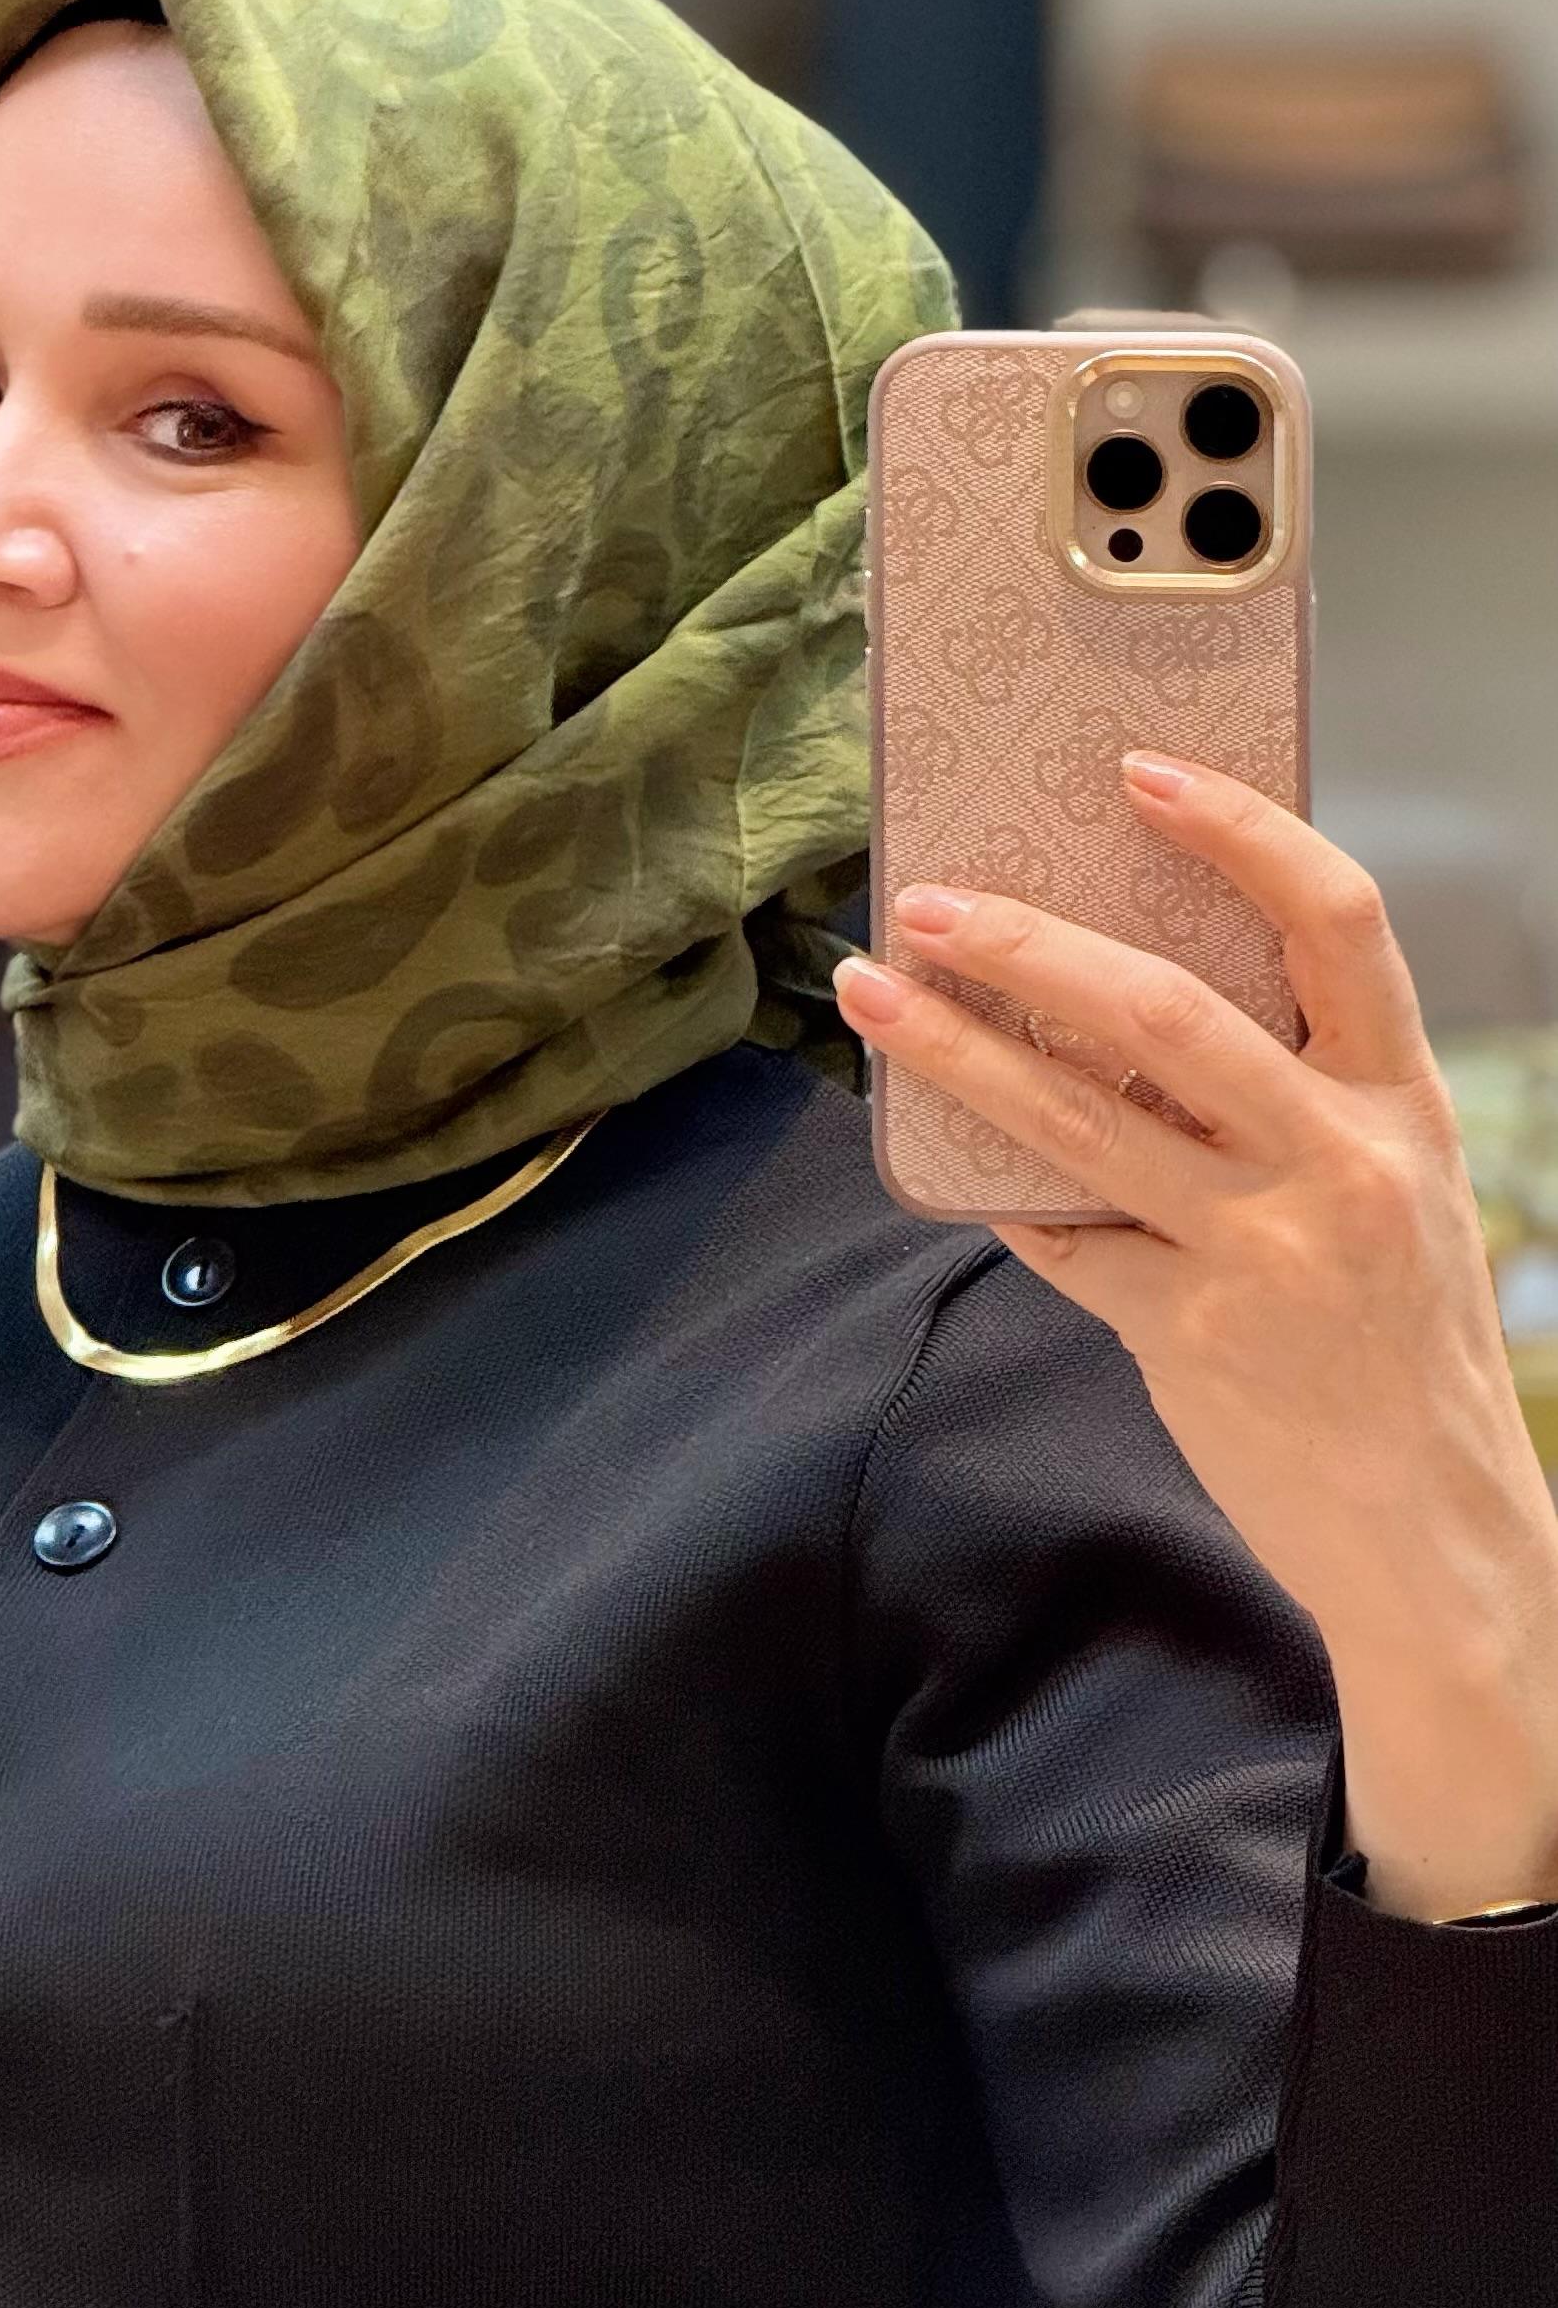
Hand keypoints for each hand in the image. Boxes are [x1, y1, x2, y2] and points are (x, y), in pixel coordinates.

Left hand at [832, 754, 1557, 1920]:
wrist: (1436, 1535)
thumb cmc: (1396, 1345)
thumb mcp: (1388, 1197)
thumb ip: (1292, 1107)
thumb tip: (1120, 1007)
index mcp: (1398, 1103)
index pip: (1336, 920)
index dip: (1240, 832)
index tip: (1140, 773)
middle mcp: (1339, 1163)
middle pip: (1164, 1010)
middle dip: (1029, 945)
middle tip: (927, 900)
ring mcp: (1262, 1252)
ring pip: (1076, 1121)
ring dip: (957, 1050)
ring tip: (871, 994)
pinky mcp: (1188, 1334)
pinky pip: (1063, 1240)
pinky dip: (1004, 1197)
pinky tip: (942, 1161)